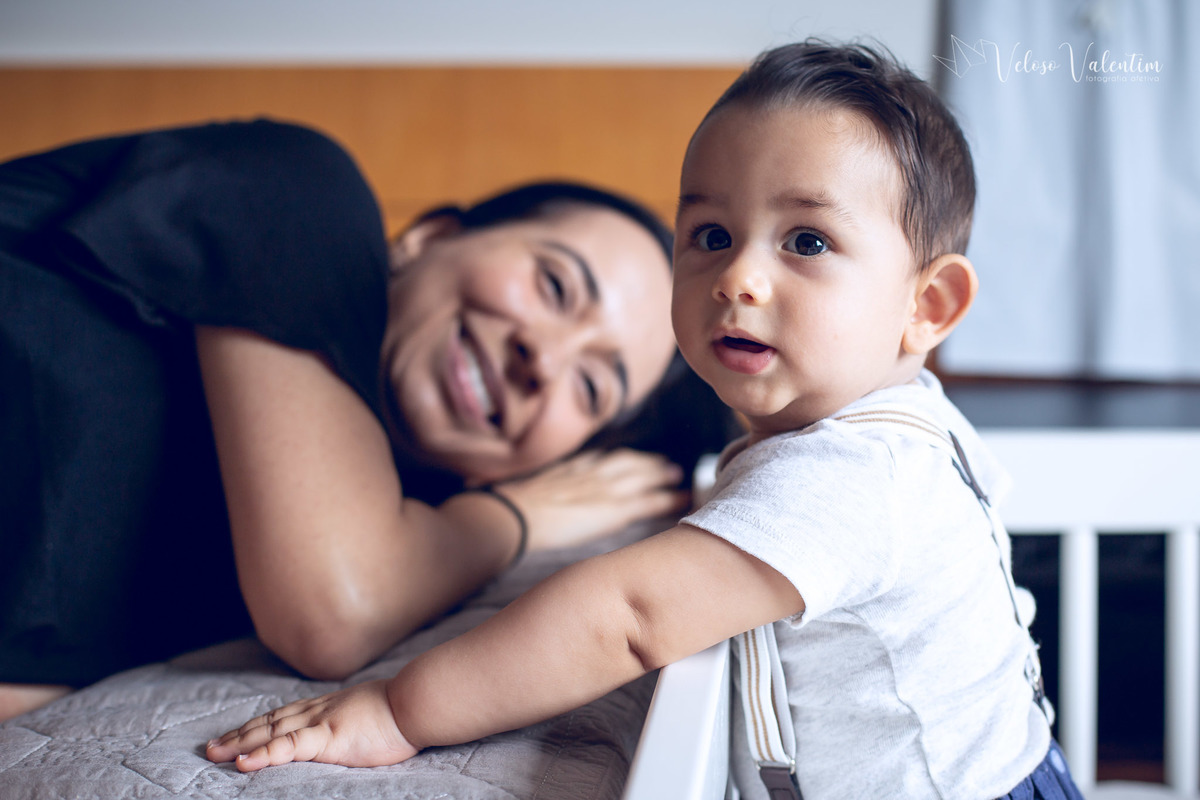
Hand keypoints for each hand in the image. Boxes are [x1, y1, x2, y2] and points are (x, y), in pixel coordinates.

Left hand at [205, 679, 416, 770]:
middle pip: (269, 722)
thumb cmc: (402, 710)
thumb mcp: (369, 712)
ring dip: (240, 744)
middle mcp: (318, 711)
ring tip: (215, 754)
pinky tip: (244, 763)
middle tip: (211, 747)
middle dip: (238, 734)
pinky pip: (289, 747)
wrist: (416, 702)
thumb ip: (351, 720)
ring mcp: (321, 723)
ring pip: (271, 733)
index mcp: (327, 706)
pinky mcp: (328, 738)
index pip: (284, 715)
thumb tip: (350, 728)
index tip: (237, 733)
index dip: (258, 725)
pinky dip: (263, 754)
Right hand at [494, 448, 687, 550]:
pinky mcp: (614, 509)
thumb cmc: (514, 509)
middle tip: (666, 464)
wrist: (515, 516)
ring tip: (678, 476)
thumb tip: (540, 500)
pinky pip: (649, 502)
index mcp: (572, 468)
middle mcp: (592, 473)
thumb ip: (545, 491)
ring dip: (662, 475)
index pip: (603, 459)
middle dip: (648, 463)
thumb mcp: (530, 492)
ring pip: (643, 478)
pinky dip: (668, 499)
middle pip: (628, 462)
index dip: (622, 459)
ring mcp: (605, 489)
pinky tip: (683, 500)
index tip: (633, 459)